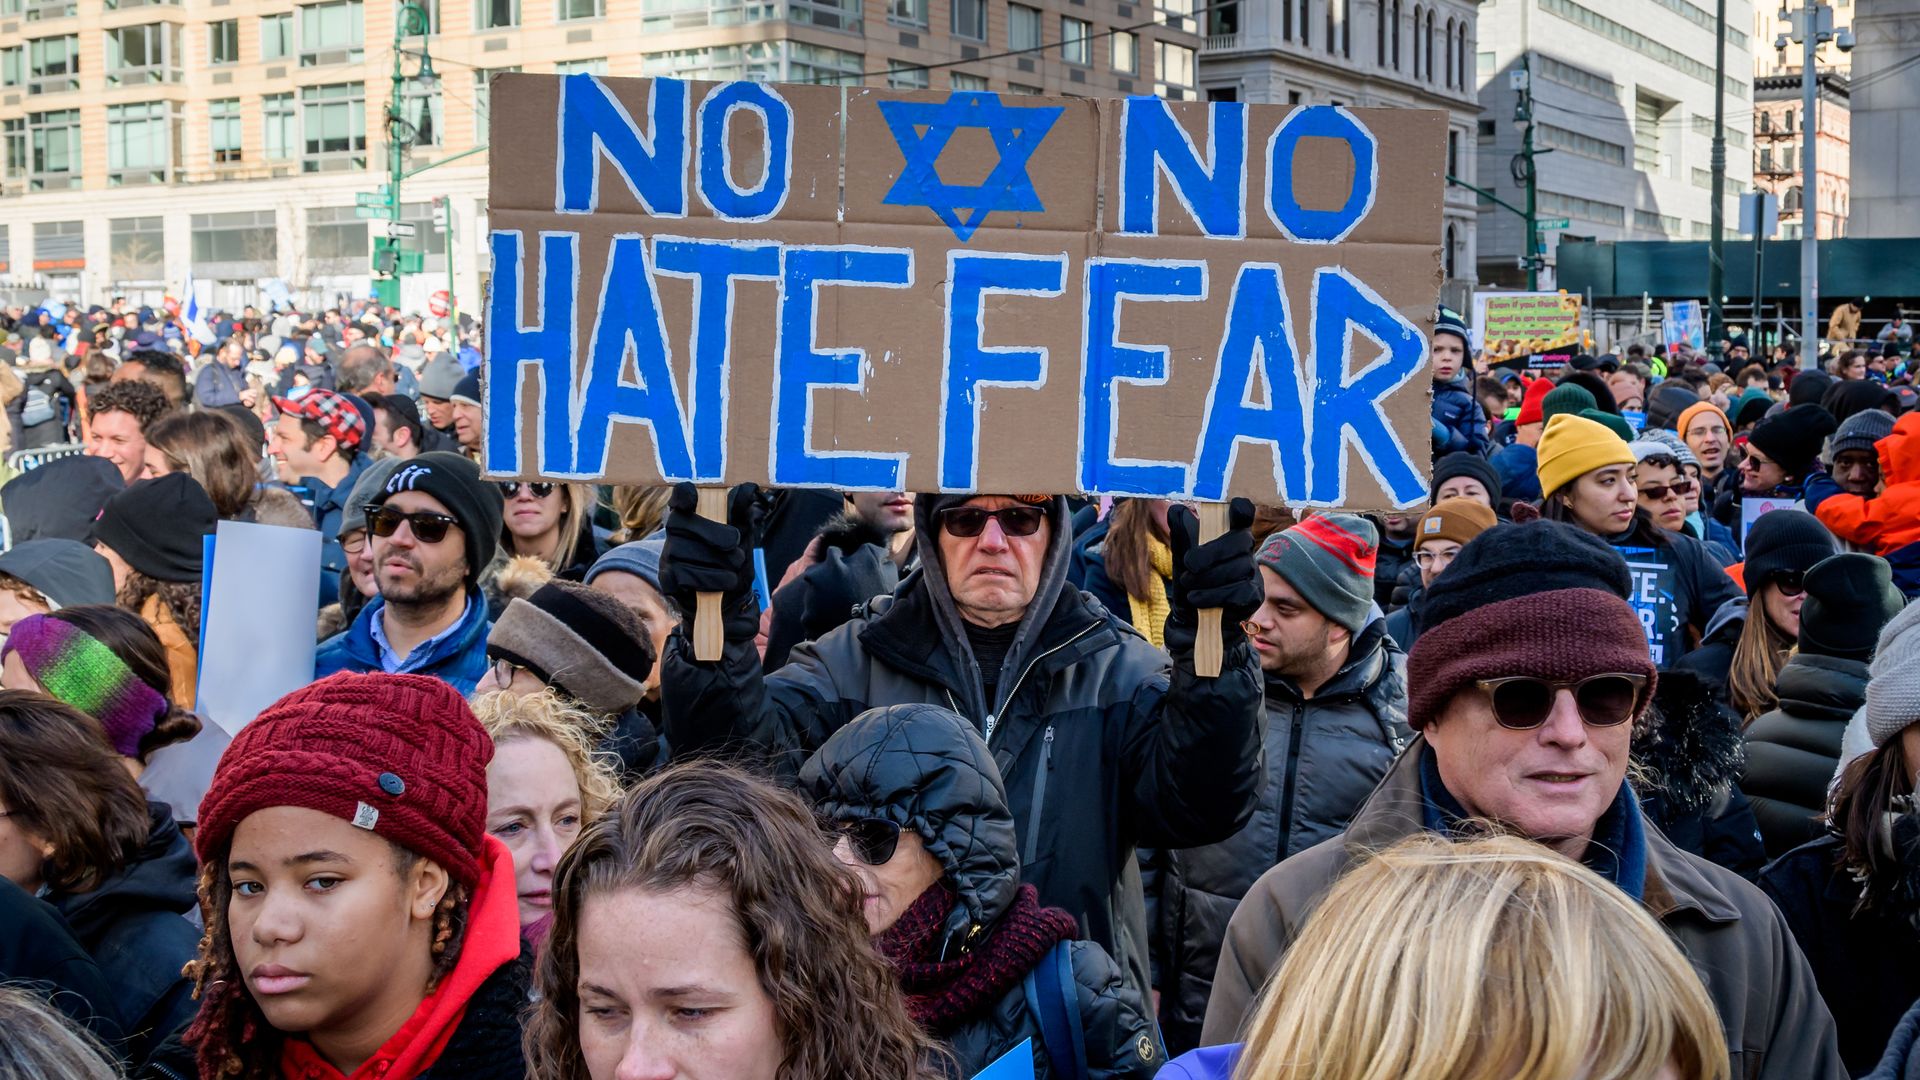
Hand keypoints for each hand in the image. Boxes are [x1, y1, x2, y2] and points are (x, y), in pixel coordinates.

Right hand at [659, 482, 763, 613]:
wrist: (731, 597)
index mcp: (692, 512)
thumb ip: (742, 511)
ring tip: (733, 570)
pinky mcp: (667, 578)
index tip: (693, 497)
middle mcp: (674, 530)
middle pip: (688, 524)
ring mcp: (668, 554)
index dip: (684, 494)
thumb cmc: (733, 557)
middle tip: (737, 549)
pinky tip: (721, 584)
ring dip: (722, 565)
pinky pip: (688, 577)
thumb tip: (748, 486)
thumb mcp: (743, 533)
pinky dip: (713, 582)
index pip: (680, 495)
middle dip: (720, 538)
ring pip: (691, 554)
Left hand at [1166, 498, 1261, 629]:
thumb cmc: (1190, 579)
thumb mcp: (1180, 555)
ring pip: (1237, 568)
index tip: (1236, 508)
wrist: (1191, 616)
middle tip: (1189, 565)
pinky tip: (1197, 599)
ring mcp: (1253, 573)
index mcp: (1230, 533)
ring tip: (1189, 585)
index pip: (1244, 514)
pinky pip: (1237, 592)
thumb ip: (1180, 532)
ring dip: (1206, 578)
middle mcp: (1246, 550)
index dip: (1242, 509)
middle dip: (1210, 554)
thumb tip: (1177, 509)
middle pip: (1239, 541)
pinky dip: (1212, 596)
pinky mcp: (1254, 595)